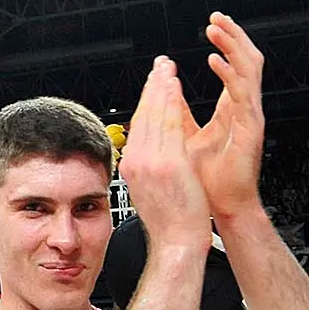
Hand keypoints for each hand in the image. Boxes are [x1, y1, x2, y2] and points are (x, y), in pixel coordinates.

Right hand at [118, 56, 209, 252]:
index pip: (138, 125)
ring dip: (161, 87)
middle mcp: (136, 161)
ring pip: (154, 114)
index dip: (146, 101)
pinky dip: (170, 100)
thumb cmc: (171, 223)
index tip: (154, 85)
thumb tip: (152, 150)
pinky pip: (168, 123)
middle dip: (152, 86)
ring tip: (168, 68)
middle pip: (142, 114)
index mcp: (131, 167)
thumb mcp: (152, 189)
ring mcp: (150, 161)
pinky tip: (174, 85)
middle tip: (160, 66)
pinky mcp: (168, 163)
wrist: (176, 243)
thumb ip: (150, 166)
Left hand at [187, 12, 267, 219]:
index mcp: (231, 111)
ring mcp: (249, 118)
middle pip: (246, 62)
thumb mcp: (184, 138)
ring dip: (234, 46)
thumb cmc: (205, 182)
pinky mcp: (251, 129)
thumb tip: (164, 91)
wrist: (218, 210)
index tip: (212, 25)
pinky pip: (244, 94)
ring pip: (250, 70)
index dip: (226, 44)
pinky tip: (218, 61)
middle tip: (218, 17)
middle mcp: (243, 111)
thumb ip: (177, 113)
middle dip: (233, 37)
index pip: (233, 68)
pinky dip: (231, 74)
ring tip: (218, 28)